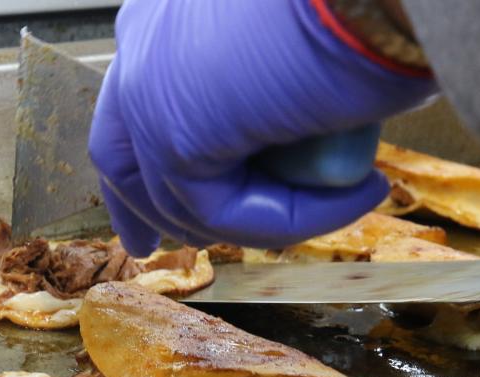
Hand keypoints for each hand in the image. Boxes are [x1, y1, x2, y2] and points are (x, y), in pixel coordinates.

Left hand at [89, 0, 436, 254]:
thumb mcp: (307, 41)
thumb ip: (272, 86)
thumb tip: (293, 146)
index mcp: (164, 13)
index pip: (133, 101)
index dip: (141, 159)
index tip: (148, 210)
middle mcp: (143, 42)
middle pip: (122, 154)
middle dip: (139, 212)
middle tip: (156, 249)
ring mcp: (149, 87)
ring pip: (184, 198)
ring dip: (264, 216)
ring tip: (341, 196)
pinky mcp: (174, 133)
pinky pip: (227, 213)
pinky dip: (295, 218)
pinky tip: (357, 193)